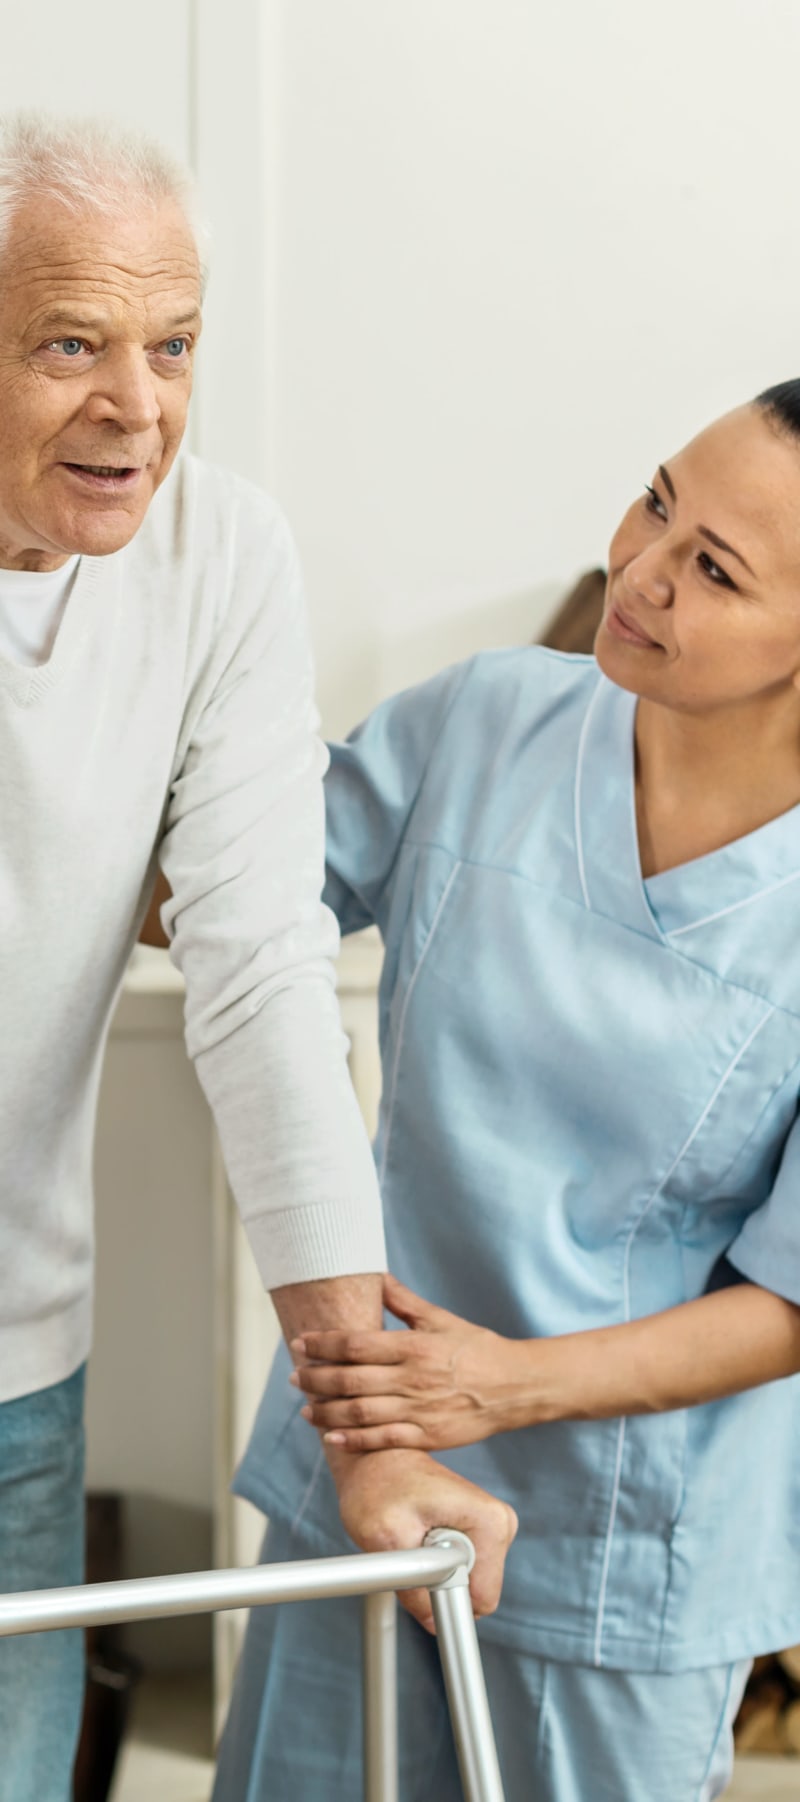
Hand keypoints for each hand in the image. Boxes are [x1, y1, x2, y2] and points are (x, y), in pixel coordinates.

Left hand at [291, 1273, 526, 1450]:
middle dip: (316, 1379)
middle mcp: (413, 1378)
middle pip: (351, 1380)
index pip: (356, 1344)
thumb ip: (404, 1302)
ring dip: (326, 1412)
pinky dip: (353, 1441)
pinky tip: (331, 1437)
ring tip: (305, 1409)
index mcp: (414, 1346)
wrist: (515, 1387)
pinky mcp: (428, 1437)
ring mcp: (420, 1411)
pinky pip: (383, 1441)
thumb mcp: (441, 1319)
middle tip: (294, 1377)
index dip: (322, 1344)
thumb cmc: (476, 1348)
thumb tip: (376, 1276)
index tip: (299, 1343)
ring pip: (360, 1413)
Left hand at [332, 1447, 517, 1630]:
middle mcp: (499, 1523)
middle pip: (476, 1593)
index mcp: (489, 1521)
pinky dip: (436, 1564)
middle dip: (439, 1584)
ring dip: (435, 1574)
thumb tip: (434, 1624)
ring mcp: (491, 1528)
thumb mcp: (386, 1537)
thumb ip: (413, 1584)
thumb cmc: (378, 1485)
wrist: (376, 1459)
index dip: (444, 1600)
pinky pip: (462, 1571)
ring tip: (412, 1539)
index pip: (482, 1599)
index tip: (417, 1573)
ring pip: (467, 1584)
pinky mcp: (478, 1533)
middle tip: (409, 1551)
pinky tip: (418, 1536)